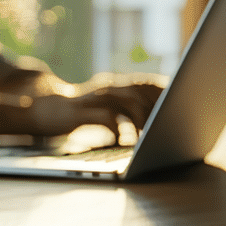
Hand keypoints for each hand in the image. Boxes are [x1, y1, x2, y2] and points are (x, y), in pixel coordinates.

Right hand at [27, 75, 164, 138]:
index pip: (147, 84)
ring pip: (128, 102)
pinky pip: (107, 118)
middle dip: (159, 106)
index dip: (164, 93)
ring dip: (142, 119)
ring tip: (150, 136)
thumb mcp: (105, 108)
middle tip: (172, 124)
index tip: (181, 105)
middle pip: (142, 91)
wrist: (44, 110)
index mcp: (116, 86)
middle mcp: (108, 89)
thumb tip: (157, 120)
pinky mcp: (81, 112)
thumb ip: (127, 110)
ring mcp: (95, 99)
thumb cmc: (80, 113)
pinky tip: (122, 141)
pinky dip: (119, 130)